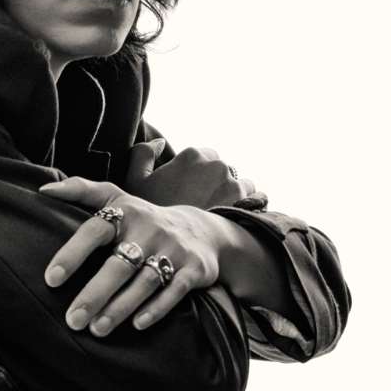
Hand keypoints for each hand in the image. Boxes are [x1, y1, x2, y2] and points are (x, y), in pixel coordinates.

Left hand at [37, 175, 230, 334]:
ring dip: (120, 308)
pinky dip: (157, 308)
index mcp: (126, 213)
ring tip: (97, 329)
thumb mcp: (117, 198)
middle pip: (119, 265)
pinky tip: (137, 325)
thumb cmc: (145, 219)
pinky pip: (174, 291)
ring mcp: (173, 250)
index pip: (95, 230)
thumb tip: (43, 189)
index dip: (73, 253)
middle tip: (73, 320)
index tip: (51, 279)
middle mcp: (149, 230)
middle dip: (95, 294)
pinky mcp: (193, 270)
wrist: (205, 231)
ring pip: (145, 281)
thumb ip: (81, 190)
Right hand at [123, 140, 263, 209]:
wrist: (171, 248)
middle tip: (201, 204)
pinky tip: (231, 219)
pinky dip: (246, 206)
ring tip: (217, 214)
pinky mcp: (247, 202)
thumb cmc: (151, 217)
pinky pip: (255, 199)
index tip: (188, 191)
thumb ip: (143, 155)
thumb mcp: (135, 183)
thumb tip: (159, 142)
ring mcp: (234, 182)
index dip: (194, 174)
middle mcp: (217, 164)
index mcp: (192, 155)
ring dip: (232, 194)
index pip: (201, 157)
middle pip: (221, 169)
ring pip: (240, 183)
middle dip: (214, 183)